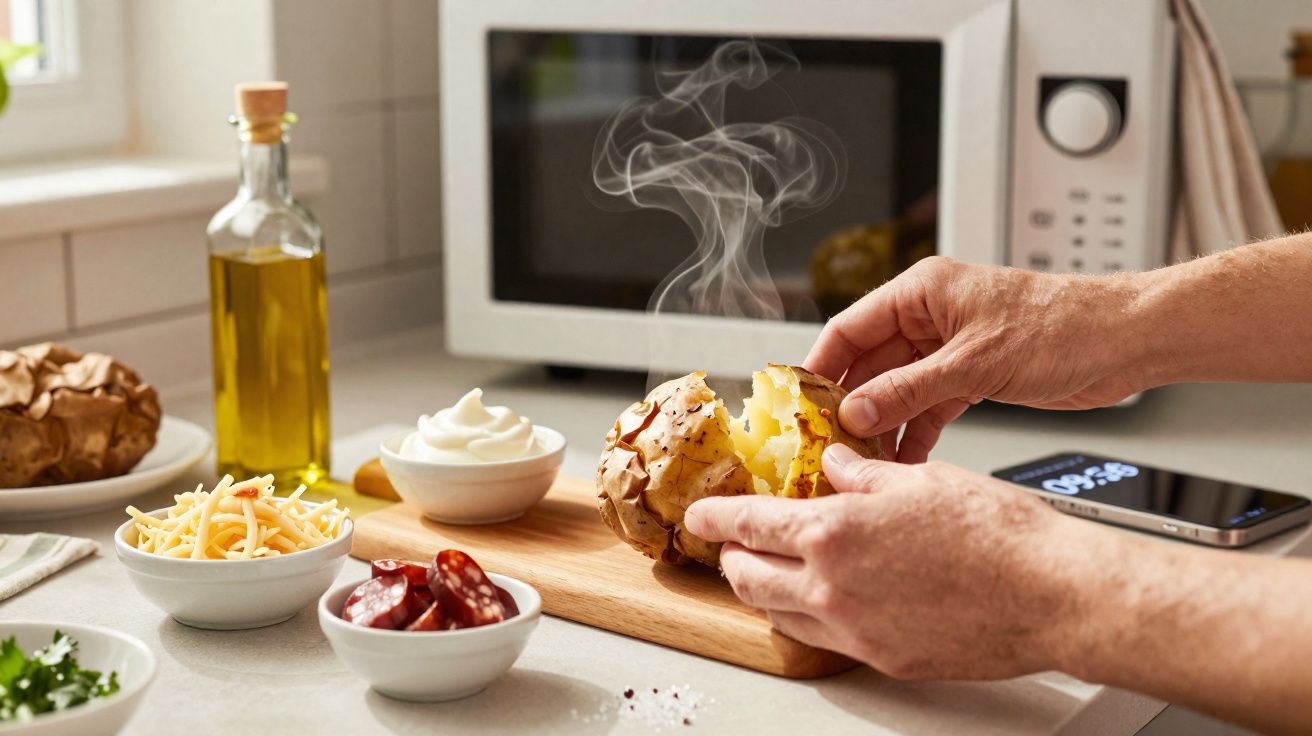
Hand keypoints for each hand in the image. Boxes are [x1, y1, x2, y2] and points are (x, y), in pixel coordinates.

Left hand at [684, 444, 1090, 679]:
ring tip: (774, 571)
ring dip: (765, 590)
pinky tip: (827, 600)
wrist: (1051, 593)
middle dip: (732, 558)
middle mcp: (832, 587)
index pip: (748, 524)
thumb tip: (835, 468)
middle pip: (748, 578)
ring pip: (779, 615)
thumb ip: (863, 475)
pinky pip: (823, 639)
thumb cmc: (997, 532)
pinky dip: (808, 617)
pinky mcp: (882, 658)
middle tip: (733, 544)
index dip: (715, 518)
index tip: (700, 515)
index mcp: (833, 531)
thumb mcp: (919, 479)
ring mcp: (854, 630)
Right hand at [804, 257, 1148, 461]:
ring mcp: (950, 349)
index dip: (820, 367)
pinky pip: (928, 407)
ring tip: (862, 462)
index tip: (797, 403)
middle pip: (869, 363)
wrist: (1126, 341)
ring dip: (881, 424)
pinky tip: (904, 463)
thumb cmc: (1064, 326)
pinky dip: (915, 433)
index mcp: (922, 293)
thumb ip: (909, 391)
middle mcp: (930, 318)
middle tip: (826, 443)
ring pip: (896, 390)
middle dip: (849, 404)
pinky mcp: (972, 377)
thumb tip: (857, 412)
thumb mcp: (974, 364)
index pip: (850, 328)